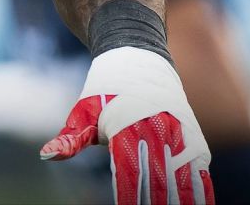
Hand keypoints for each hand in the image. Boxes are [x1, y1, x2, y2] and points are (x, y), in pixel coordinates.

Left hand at [41, 47, 213, 204]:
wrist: (140, 58)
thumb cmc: (106, 91)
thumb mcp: (84, 110)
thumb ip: (71, 138)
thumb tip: (47, 155)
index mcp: (127, 127)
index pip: (130, 175)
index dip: (131, 199)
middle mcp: (158, 131)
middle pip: (159, 181)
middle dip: (156, 203)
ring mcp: (180, 135)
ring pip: (184, 179)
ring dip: (180, 200)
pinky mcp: (194, 138)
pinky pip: (202, 172)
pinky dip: (201, 192)